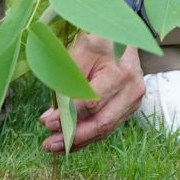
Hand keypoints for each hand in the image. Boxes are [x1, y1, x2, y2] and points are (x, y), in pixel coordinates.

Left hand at [37, 34, 144, 152]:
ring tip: (55, 145)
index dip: (68, 116)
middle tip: (48, 143)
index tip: (46, 122)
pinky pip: (108, 126)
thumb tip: (55, 112)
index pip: (91, 102)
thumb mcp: (80, 50)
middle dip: (72, 137)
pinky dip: (88, 135)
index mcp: (120, 72)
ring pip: (105, 129)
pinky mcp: (130, 107)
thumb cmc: (99, 40)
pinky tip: (71, 140)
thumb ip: (68, 79)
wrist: (124, 34)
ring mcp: (134, 101)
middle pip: (101, 122)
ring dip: (79, 141)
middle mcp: (132, 89)